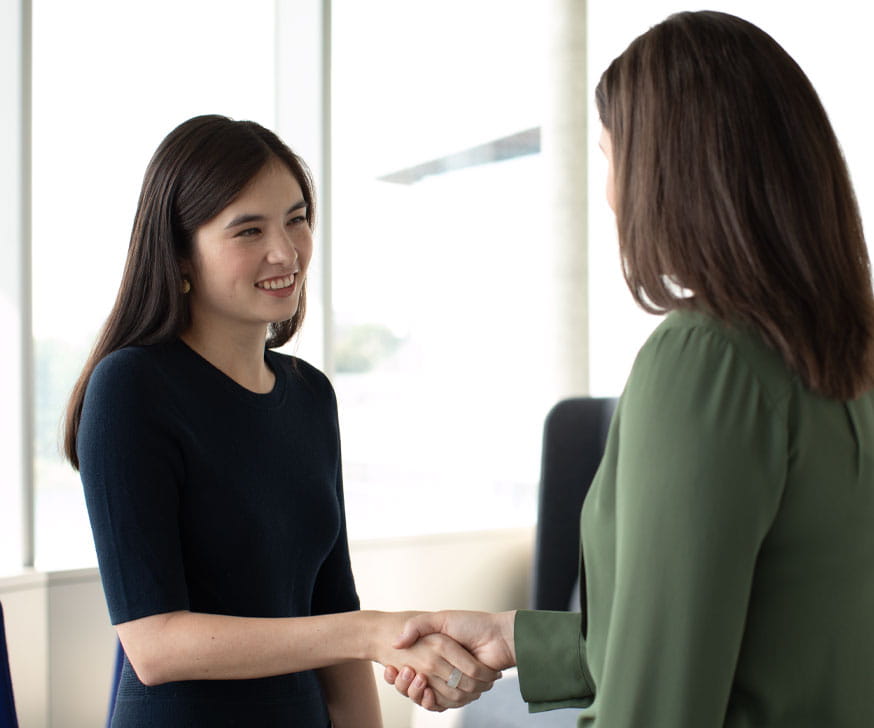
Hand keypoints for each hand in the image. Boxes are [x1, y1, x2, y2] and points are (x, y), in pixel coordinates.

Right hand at [384, 610, 516, 709]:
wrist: (499, 637)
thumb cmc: (473, 624)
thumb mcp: (441, 618)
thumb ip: (417, 625)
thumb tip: (395, 643)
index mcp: (435, 652)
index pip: (408, 670)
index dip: (397, 674)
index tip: (390, 669)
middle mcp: (441, 668)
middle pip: (413, 685)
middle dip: (404, 684)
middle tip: (403, 673)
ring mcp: (451, 681)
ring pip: (425, 696)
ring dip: (416, 693)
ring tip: (414, 679)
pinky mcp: (462, 692)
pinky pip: (442, 704)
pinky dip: (433, 701)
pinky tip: (427, 692)